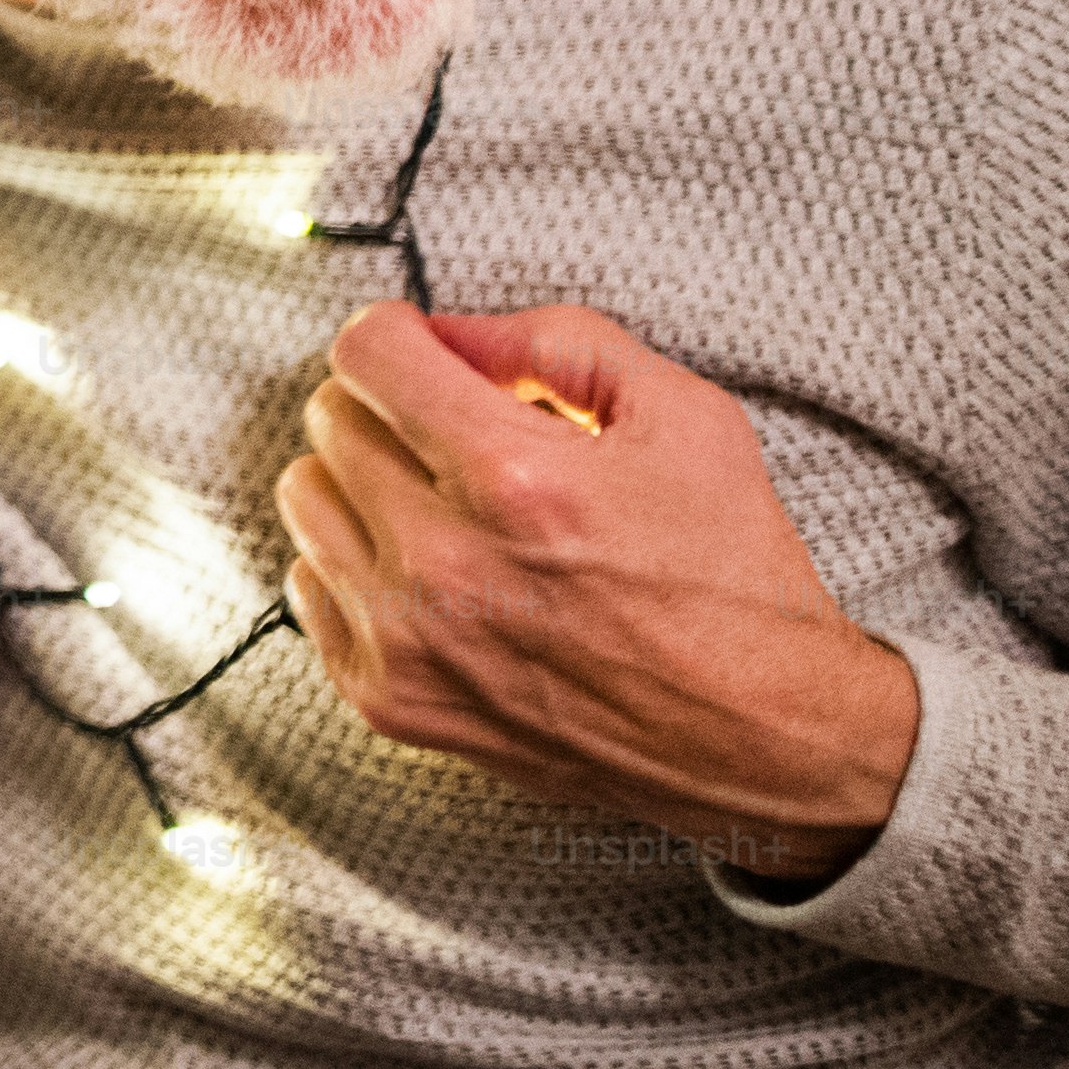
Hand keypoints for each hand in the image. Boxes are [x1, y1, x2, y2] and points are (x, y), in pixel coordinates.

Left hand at [278, 303, 920, 882]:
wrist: (762, 738)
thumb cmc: (732, 575)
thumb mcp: (685, 418)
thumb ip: (557, 342)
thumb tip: (448, 331)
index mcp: (514, 478)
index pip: (365, 352)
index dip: (402, 335)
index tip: (431, 355)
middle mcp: (444, 561)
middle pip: (331, 418)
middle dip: (394, 407)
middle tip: (461, 436)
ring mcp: (407, 639)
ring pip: (306, 495)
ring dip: (365, 482)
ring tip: (448, 505)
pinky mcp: (389, 699)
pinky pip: (307, 585)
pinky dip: (358, 566)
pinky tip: (435, 576)